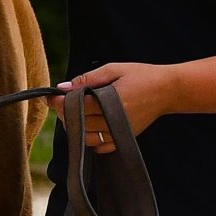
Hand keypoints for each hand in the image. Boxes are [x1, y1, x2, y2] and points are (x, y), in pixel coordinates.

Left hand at [50, 62, 177, 152]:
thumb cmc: (140, 76)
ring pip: (86, 138)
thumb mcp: (113, 69)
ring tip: (75, 113)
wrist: (167, 90)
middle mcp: (113, 121)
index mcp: (110, 101)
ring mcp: (119, 133)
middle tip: (61, 102)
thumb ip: (87, 79)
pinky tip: (89, 127)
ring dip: (75, 128)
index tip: (48, 97)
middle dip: (64, 113)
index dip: (58, 102)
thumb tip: (62, 87)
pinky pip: (100, 146)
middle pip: (77, 123)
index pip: (75, 106)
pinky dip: (90, 140)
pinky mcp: (124, 139)